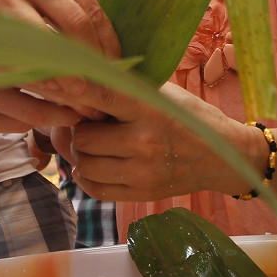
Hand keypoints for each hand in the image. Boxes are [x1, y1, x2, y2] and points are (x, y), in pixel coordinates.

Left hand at [53, 81, 242, 201]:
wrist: (223, 156)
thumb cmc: (190, 117)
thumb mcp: (165, 94)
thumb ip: (127, 90)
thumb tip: (80, 82)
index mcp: (150, 109)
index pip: (101, 95)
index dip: (73, 89)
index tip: (54, 83)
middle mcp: (144, 142)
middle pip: (83, 138)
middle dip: (79, 130)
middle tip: (87, 124)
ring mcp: (142, 173)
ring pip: (85, 166)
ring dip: (82, 154)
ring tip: (93, 144)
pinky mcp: (141, 194)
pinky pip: (95, 189)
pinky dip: (87, 176)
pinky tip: (94, 164)